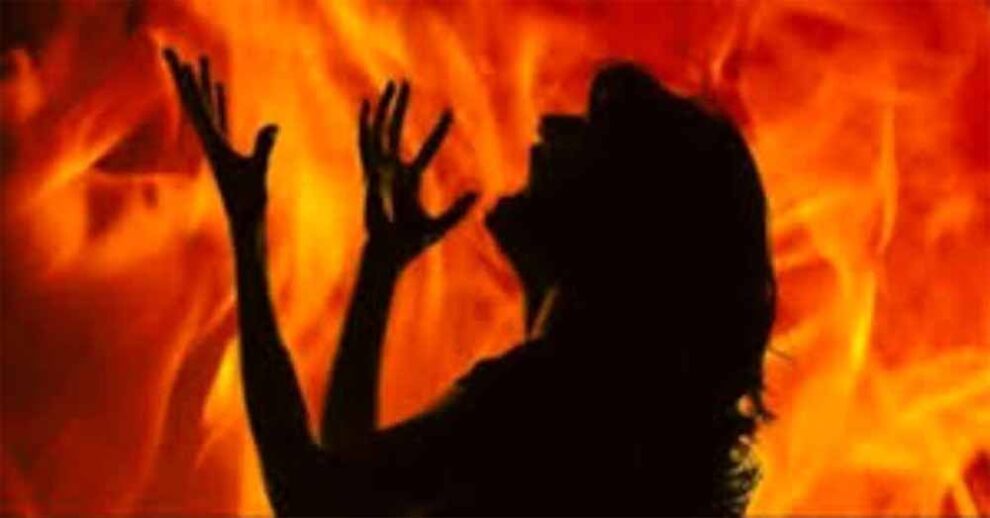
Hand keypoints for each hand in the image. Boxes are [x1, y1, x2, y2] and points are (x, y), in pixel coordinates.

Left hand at [163, 48, 277, 233]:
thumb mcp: (258, 174)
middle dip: (186, 78)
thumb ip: (262, 149)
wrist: (245, 227)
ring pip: (207, 108)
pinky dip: (217, 100)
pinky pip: (220, 117)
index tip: (176, 60)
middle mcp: (210, 143)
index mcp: (212, 146)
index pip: (196, 108)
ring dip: (202, 84)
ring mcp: (218, 146)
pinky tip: (218, 88)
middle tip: (172, 51)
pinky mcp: (228, 150)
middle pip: (195, 103)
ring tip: (199, 60)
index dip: (186, 83)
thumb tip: (271, 126)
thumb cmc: (251, 204)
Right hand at [358, 81, 476, 265]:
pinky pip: (367, 145)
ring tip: (391, 85)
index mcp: (410, 180)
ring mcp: (380, 170)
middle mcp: (393, 170)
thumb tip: (481, 193)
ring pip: (383, 131)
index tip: (451, 111)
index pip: (427, 148)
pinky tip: (367, 106)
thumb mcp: (441, 224)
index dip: (438, 131)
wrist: (390, 254)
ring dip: (386, 108)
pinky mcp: (371, 174)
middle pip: (397, 131)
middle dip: (401, 107)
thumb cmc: (411, 243)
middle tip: (405, 82)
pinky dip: (366, 125)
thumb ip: (459, 209)